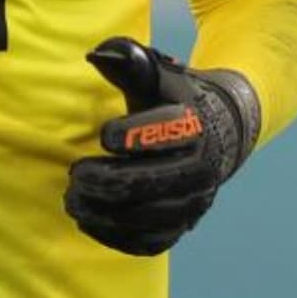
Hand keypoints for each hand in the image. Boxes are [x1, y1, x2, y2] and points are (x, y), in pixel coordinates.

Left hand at [64, 38, 259, 256]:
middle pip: (150, 182)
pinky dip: (116, 237)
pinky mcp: (184, 226)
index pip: (162, 132)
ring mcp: (195, 201)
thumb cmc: (175, 99)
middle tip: (75, 174)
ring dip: (104, 212)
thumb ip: (128, 61)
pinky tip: (90, 220)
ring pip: (148, 217)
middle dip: (105, 181)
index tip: (104, 135)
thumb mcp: (158, 75)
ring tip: (73, 199)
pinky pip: (150, 242)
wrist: (222, 130)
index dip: (128, 136)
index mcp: (194, 124)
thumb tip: (95, 55)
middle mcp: (201, 167)